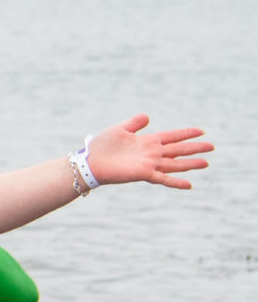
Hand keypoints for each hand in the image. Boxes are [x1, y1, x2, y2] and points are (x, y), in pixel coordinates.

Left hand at [84, 116, 210, 189]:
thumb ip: (134, 123)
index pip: (171, 136)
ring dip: (190, 164)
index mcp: (147, 141)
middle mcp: (151, 153)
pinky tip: (189, 184)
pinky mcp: (143, 173)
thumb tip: (147, 116)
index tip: (201, 131)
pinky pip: (163, 178)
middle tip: (212, 147)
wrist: (90, 162)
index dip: (185, 134)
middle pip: (178, 150)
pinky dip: (176, 182)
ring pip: (175, 164)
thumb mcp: (120, 129)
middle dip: (194, 148)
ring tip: (206, 163)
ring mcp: (149, 164)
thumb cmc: (102, 146)